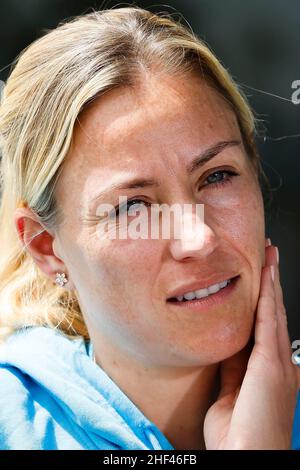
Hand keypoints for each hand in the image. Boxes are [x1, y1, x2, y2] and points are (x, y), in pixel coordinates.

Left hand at [204, 240, 299, 448]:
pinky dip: (268, 297)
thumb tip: (226, 347)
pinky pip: (268, 322)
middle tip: (268, 255)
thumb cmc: (238, 436)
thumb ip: (231, 368)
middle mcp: (280, 364)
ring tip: (269, 256)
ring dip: (271, 282)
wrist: (246, 458)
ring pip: (274, 312)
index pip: (265, 326)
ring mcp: (279, 363)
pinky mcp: (272, 364)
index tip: (259, 278)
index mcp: (270, 372)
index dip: (262, 300)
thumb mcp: (230, 393)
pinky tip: (267, 277)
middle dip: (271, 283)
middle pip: (274, 313)